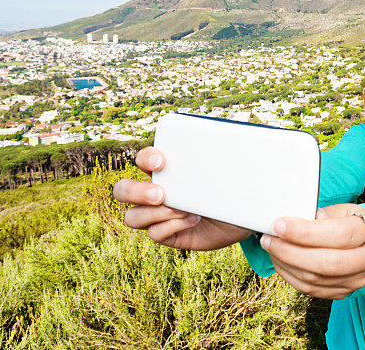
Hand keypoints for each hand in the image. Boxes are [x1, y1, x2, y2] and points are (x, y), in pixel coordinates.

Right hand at [113, 146, 252, 249]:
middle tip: (161, 194)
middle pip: (122, 190)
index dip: (146, 158)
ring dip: (155, 214)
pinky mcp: (168, 234)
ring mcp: (158, 215)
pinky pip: (154, 234)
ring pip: (132, 217)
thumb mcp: (229, 167)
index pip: (143, 158)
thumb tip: (237, 132)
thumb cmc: (232, 186)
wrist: (242, 215)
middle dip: (136, 192)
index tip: (161, 162)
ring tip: (183, 210)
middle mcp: (155, 191)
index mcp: (166, 169)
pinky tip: (192, 220)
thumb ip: (223, 150)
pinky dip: (171, 227)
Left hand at [260, 204, 364, 299]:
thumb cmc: (349, 220)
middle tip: (270, 239)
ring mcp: (360, 279)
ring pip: (316, 279)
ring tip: (271, 247)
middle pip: (328, 263)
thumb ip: (322, 215)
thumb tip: (295, 223)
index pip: (340, 235)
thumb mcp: (342, 209)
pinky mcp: (345, 292)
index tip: (279, 225)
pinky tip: (280, 261)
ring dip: (286, 264)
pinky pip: (312, 290)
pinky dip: (290, 276)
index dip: (306, 232)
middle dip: (291, 251)